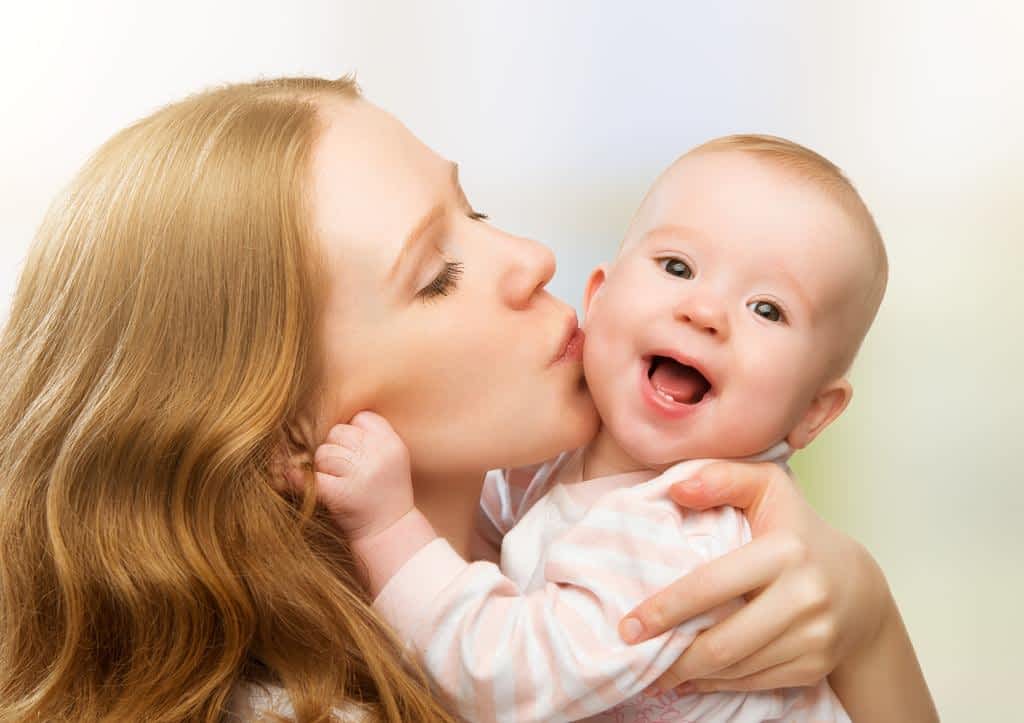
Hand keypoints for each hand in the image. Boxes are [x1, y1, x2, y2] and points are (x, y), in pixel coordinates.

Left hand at [287, 411, 413, 540]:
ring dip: (323, 468)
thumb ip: (370, 437)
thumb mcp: (390, 460)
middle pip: (338, 432)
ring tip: (337, 483)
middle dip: (334, 449)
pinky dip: (302, 482)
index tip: (354, 451)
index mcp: (392, 444)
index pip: (361, 418)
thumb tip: (331, 419)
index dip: (352, 432)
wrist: (390, 534)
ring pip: (323, 453)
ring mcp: (361, 475)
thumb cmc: (385, 494)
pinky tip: (309, 487)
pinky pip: (313, 478)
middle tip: (343, 471)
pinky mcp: (342, 494)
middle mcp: (379, 456)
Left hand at [618, 461, 889, 694]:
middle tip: (634, 655)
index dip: (666, 608)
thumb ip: (721, 477)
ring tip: (656, 669)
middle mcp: (805, 596)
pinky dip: (718, 682)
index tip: (629, 625)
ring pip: (736, 667)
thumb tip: (675, 488)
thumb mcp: (767, 487)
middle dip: (673, 655)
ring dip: (690, 673)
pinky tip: (692, 675)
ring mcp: (814, 636)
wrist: (859, 587)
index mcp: (785, 550)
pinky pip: (754, 681)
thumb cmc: (797, 531)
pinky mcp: (815, 666)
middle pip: (724, 641)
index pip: (712, 585)